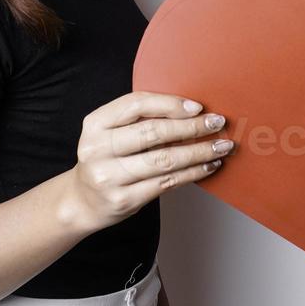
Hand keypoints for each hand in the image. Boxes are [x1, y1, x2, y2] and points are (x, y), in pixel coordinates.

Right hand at [64, 92, 232, 232]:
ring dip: (199, 151)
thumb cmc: (106, 159)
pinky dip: (193, 172)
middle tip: (217, 123)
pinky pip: (167, 183)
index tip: (197, 106)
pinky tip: (208, 165)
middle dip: (192, 127)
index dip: (170, 103)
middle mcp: (97, 149)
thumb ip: (139, 119)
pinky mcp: (124, 200)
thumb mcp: (110, 133)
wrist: (82, 201)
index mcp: (95, 124)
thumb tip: (191, 110)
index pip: (136, 104)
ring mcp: (109, 177)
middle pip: (154, 132)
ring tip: (221, 146)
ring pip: (164, 160)